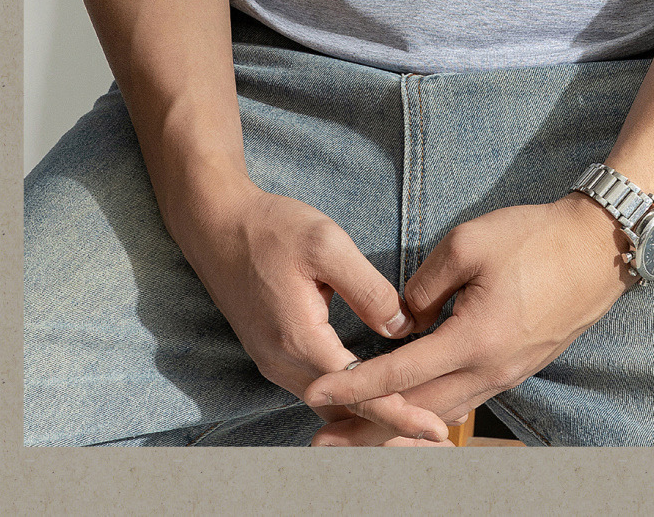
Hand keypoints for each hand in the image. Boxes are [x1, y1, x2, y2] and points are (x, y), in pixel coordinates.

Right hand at [174, 175, 453, 445]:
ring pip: (328, 402)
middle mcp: (282, 362)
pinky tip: (371, 387)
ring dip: (367, 410)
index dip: (400, 413)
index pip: (359, 390)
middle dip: (389, 420)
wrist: (216, 225)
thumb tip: (402, 327)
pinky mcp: (270, 352)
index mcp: (300, 339)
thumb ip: (367, 288)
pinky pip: (315, 387)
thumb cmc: (272, 228)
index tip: (437, 428)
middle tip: (436, 426)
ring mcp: (273, 361)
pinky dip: (345, 394)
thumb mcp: (327, 244)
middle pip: (344, 408)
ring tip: (412, 412)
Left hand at [300, 192, 633, 444]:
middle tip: (320, 435)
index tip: (316, 390)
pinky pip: (463, 400)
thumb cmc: (534, 238)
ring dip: (396, 424)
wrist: (597, 249)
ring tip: (356, 429)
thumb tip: (402, 316)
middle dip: (366, 425)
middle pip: (416, 411)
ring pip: (441, 413)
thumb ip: (424, 283)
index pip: (400, 373)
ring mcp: (506, 375)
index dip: (354, 383)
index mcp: (474, 340)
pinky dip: (428, 409)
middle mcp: (490, 371)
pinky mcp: (515, 369)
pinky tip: (410, 406)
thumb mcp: (468, 242)